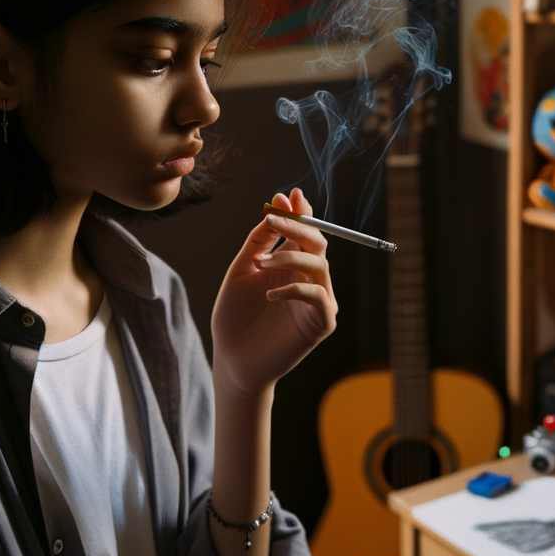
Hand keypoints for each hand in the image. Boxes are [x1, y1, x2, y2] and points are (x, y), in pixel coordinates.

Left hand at [211, 188, 337, 400]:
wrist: (233, 360)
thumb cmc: (235, 318)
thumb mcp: (241, 271)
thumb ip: (257, 242)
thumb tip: (273, 208)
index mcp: (291, 264)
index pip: (304, 231)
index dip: (300, 211)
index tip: (287, 195)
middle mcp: (309, 278)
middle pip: (317, 242)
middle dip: (297, 226)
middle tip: (274, 219)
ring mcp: (318, 300)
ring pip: (319, 264)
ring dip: (289, 257)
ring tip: (260, 264)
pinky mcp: (321, 323)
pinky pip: (318, 296)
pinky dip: (295, 289)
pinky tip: (269, 296)